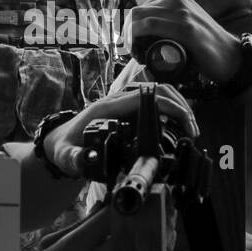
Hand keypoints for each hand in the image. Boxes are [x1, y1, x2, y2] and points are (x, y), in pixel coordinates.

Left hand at [42, 82, 199, 176]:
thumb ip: (74, 159)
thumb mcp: (66, 156)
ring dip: (178, 105)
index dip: (170, 107)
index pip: (147, 97)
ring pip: (158, 91)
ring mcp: (123, 101)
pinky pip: (153, 100)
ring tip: (189, 129)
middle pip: (158, 89)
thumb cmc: (64, 147)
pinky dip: (170, 108)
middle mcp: (118, 100)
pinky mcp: (127, 108)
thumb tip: (86, 160)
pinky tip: (177, 125)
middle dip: (181, 106)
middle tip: (192, 131)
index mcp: (108, 108)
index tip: (185, 126)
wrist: (58, 141)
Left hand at [123, 0, 241, 82]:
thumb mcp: (183, 22)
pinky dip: (137, 37)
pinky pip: (151, 26)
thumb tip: (139, 30)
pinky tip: (135, 51)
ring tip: (132, 54)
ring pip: (139, 18)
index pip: (138, 8)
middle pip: (136, 13)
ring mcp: (182, 11)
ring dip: (129, 38)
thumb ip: (166, 20)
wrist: (230, 56)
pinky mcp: (186, 27)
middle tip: (127, 52)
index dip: (127, 28)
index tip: (126, 45)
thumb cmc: (203, 44)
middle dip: (125, 33)